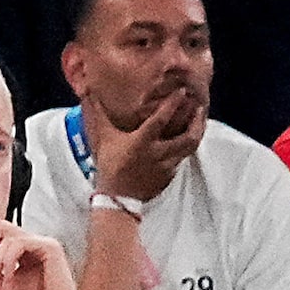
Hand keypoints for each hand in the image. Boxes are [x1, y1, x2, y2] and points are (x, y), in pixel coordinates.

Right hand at [86, 80, 204, 201]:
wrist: (117, 199)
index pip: (161, 119)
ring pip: (189, 148)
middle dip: (197, 122)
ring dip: (196, 133)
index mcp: (142, 142)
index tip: (183, 91)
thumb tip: (89, 92)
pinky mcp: (169, 176)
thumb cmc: (111, 166)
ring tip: (199, 122)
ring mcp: (166, 166)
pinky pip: (181, 159)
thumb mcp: (104, 139)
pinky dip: (185, 148)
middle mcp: (158, 153)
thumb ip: (100, 115)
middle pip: (188, 137)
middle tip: (201, 108)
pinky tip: (185, 141)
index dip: (173, 103)